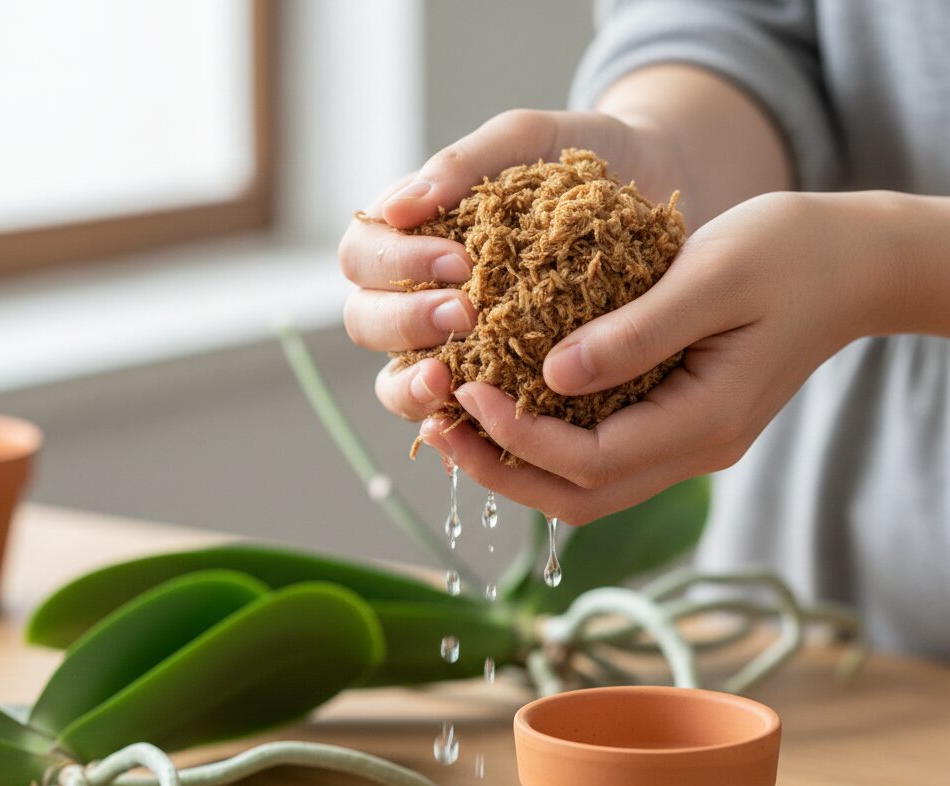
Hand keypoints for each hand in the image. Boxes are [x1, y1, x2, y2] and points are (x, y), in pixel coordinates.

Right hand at [338, 108, 685, 421]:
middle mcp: (413, 295)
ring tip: (450, 381)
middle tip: (464, 314)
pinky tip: (481, 418)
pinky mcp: (487, 386)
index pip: (361, 255)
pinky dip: (455, 421)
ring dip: (412, 385)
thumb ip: (465, 163)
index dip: (394, 264)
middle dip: (404, 322)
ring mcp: (445, 348)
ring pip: (392, 382)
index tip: (459, 261)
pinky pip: (453, 416)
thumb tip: (398, 209)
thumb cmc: (576, 162)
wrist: (647, 192)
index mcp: (407, 236)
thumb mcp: (527, 140)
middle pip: (365, 321)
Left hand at [420, 191, 879, 523]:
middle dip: (501, 470)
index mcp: (705, 421)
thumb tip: (549, 376)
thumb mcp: (713, 275)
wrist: (850, 264)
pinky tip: (502, 408)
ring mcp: (685, 444)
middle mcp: (693, 449)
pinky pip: (598, 456)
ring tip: (451, 424)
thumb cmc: (790, 253)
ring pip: (586, 488)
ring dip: (514, 465)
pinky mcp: (675, 424)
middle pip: (579, 497)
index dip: (519, 436)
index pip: (591, 460)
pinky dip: (542, 445)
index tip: (465, 390)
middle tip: (435, 427)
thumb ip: (635, 332)